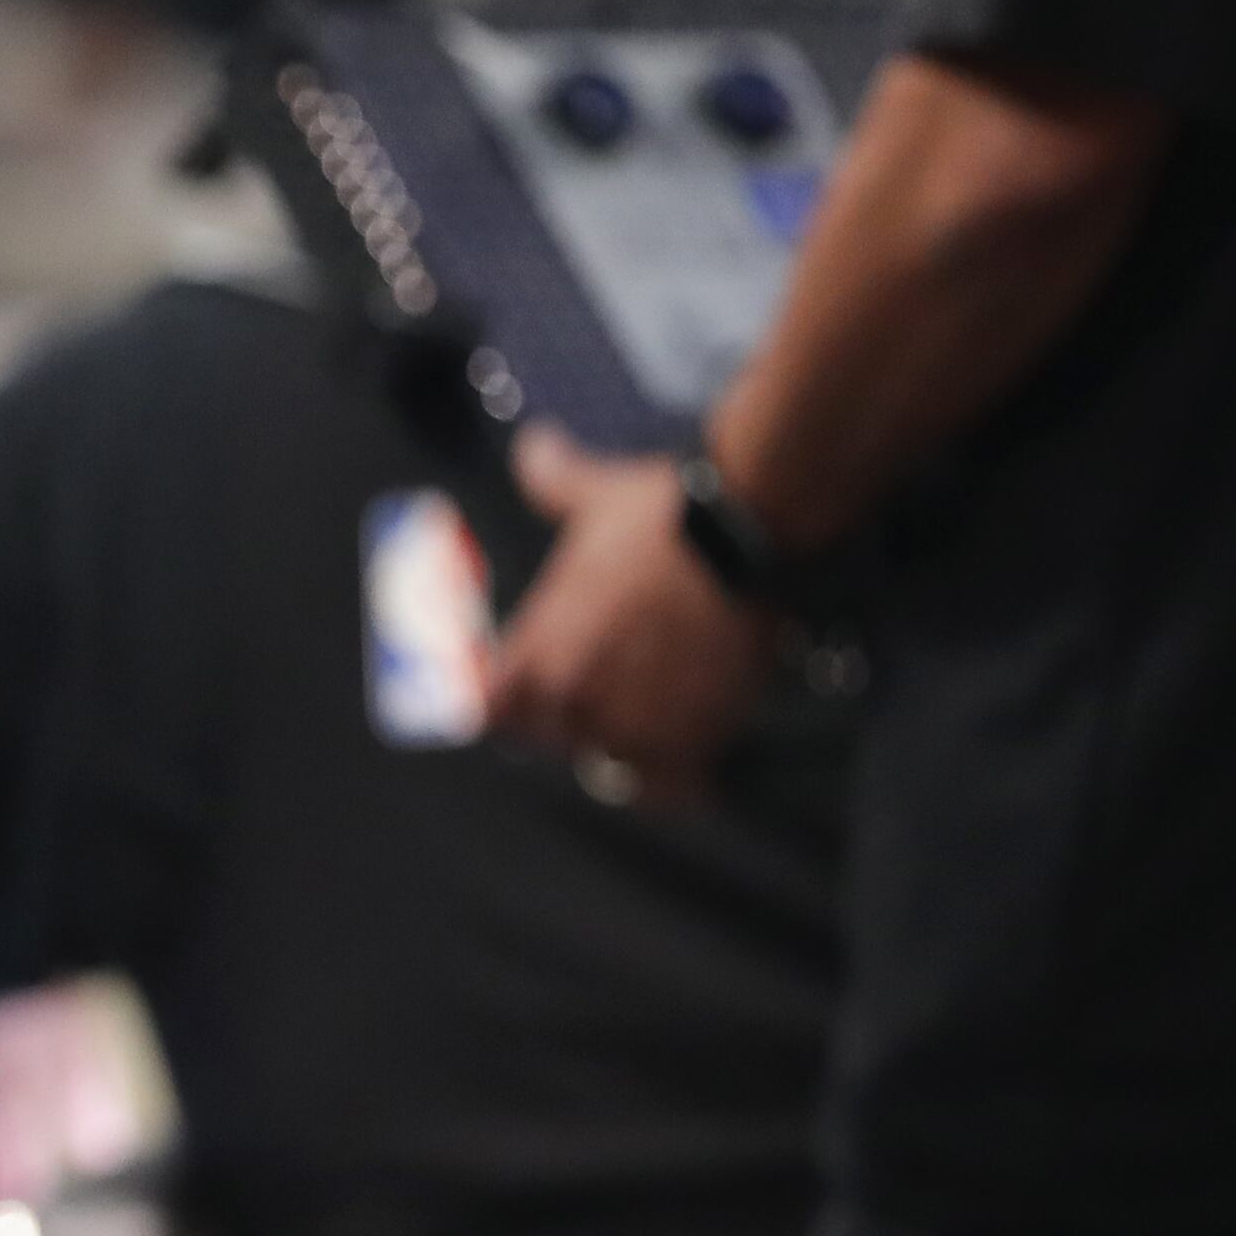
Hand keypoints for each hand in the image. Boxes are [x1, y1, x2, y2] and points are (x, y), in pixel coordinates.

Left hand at [482, 422, 776, 804]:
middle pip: (554, 741)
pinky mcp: (689, 743)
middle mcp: (571, 699)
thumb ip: (553, 480)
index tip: (536, 694)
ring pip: (612, 765)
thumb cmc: (661, 509)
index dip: (513, 705)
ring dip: (629, 747)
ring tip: (658, 716)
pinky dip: (677, 781)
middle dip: (577, 723)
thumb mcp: (593, 495)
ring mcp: (628, 726)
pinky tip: (689, 762)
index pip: (492, 713)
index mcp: (534, 651)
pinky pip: (668, 790)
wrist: (744, 528)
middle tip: (616, 693)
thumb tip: (533, 445)